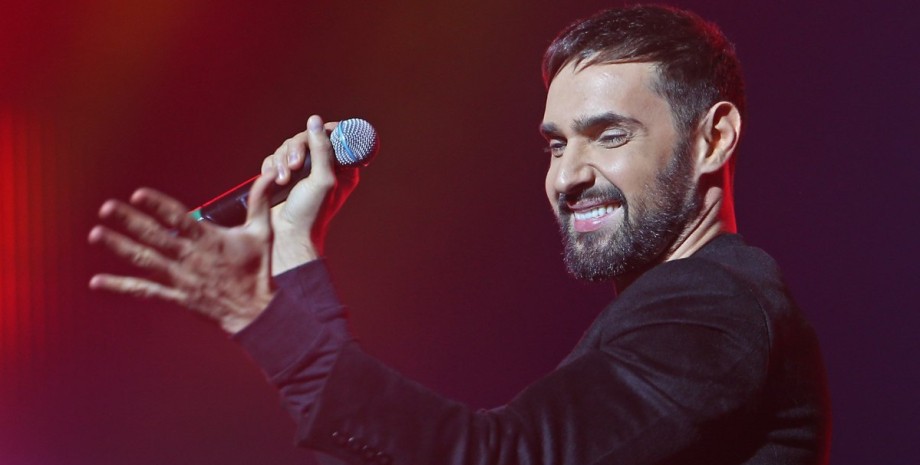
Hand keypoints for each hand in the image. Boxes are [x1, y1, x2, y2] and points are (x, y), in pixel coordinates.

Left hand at [88, 168, 278, 333]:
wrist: (255, 311)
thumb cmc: (257, 270)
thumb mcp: (262, 233)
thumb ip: (259, 202)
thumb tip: (269, 175)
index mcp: (209, 241)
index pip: (179, 219)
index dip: (159, 206)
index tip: (138, 195)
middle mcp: (191, 258)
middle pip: (155, 237)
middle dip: (129, 222)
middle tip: (106, 208)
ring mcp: (181, 279)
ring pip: (145, 261)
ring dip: (120, 247)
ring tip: (96, 234)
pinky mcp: (176, 297)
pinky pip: (145, 291)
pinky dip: (121, 286)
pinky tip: (98, 281)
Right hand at [262, 115, 358, 274]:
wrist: (286, 236)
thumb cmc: (311, 213)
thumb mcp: (323, 179)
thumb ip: (321, 149)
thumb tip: (315, 121)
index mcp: (342, 168)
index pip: (336, 137)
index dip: (326, 131)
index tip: (316, 134)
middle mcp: (323, 167)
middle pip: (308, 137)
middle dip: (297, 148)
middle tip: (294, 165)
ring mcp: (302, 171)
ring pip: (288, 146)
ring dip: (282, 160)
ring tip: (283, 180)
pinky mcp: (283, 175)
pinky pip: (275, 157)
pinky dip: (272, 166)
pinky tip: (275, 180)